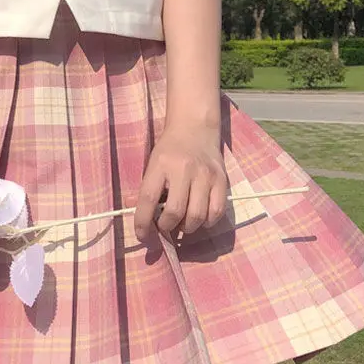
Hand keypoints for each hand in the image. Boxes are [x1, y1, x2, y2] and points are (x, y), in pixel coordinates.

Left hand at [134, 124, 227, 240]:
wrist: (195, 128)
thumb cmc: (170, 150)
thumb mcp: (153, 163)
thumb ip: (150, 190)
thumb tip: (145, 223)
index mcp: (161, 164)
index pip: (148, 198)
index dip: (143, 222)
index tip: (141, 235)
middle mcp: (184, 169)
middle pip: (175, 211)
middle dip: (167, 227)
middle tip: (164, 226)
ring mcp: (205, 175)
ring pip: (197, 216)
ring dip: (187, 227)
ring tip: (182, 223)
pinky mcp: (221, 180)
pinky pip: (216, 212)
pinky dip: (207, 222)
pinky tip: (200, 218)